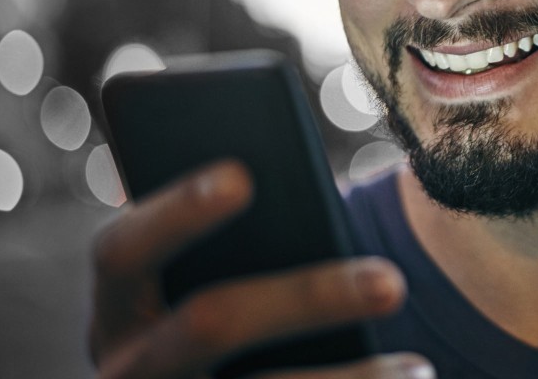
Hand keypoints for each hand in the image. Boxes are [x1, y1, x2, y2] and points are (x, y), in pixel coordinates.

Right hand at [88, 159, 432, 377]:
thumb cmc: (233, 305)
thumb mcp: (219, 276)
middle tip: (392, 283)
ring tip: (418, 368)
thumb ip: (248, 237)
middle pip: (210, 324)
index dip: (176, 211)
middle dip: (309, 298)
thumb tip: (298, 190)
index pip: (122, 250)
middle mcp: (127, 366)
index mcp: (119, 303)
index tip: (242, 177)